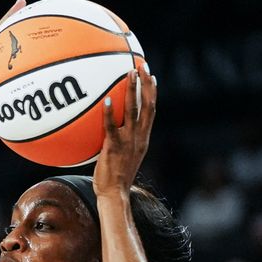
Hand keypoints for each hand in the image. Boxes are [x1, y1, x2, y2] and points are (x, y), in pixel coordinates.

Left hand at [93, 65, 156, 196]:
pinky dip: (111, 112)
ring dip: (132, 91)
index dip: (152, 92)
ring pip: (134, 111)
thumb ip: (121, 139)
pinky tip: (108, 100)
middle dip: (146, 85)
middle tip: (142, 67)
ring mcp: (128, 141)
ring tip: (129, 74)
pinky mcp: (114, 147)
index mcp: (143, 138)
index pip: (152, 111)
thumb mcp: (124, 155)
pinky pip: (112, 126)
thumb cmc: (115, 177)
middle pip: (147, 106)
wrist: (115, 194)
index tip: (151, 76)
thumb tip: (109, 126)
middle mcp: (139, 137)